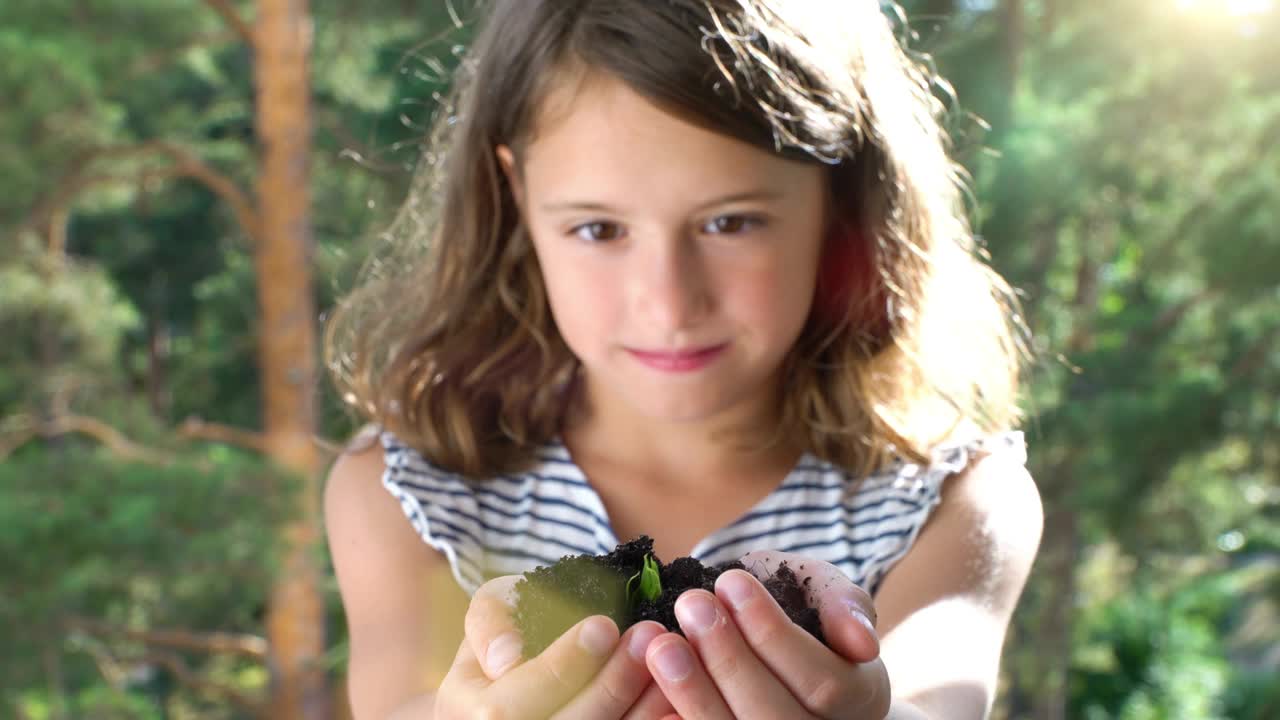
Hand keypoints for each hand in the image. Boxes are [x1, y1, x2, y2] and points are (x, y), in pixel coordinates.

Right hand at [433, 574, 679, 719]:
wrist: (529, 664)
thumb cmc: (513, 627)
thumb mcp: (493, 609)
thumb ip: (491, 621)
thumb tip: (508, 658)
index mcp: (468, 712)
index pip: (511, 703)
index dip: (562, 666)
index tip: (604, 625)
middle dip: (610, 685)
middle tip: (650, 635)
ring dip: (641, 708)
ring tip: (673, 661)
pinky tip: (677, 698)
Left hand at [643, 552, 889, 719]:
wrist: (772, 650)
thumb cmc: (799, 614)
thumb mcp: (825, 593)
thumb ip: (842, 603)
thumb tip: (860, 642)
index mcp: (858, 698)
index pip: (822, 681)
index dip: (774, 634)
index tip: (730, 581)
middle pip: (775, 716)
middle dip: (729, 659)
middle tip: (691, 605)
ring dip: (695, 693)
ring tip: (662, 645)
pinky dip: (677, 719)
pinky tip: (650, 689)